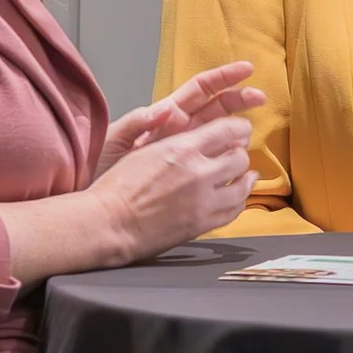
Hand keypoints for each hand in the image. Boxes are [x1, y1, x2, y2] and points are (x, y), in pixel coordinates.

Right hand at [87, 110, 255, 260]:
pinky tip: (235, 197)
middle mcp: (199, 172)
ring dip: (243, 178)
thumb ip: (180, 140)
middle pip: (240, 157)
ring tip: (242, 176)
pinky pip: (234, 210)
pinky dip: (238, 201)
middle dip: (239, 153)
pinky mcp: (203, 223)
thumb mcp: (146, 149)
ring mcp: (204, 200)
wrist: (108, 223)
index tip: (241, 130)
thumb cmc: (119, 186)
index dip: (240, 128)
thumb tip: (205, 134)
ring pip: (243, 185)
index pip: (229, 129)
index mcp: (183, 148)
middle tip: (235, 154)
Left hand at [99, 62, 266, 178]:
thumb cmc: (98, 168)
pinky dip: (227, 163)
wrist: (96, 205)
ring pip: (219, 137)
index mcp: (163, 117)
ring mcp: (183, 155)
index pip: (200, 91)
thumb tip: (167, 108)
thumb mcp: (114, 140)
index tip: (247, 70)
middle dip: (240, 100)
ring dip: (237, 130)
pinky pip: (212, 167)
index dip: (223, 78)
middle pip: (216, 109)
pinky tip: (241, 165)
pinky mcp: (185, 177)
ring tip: (250, 133)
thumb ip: (138, 122)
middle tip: (261, 98)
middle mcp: (178, 132)